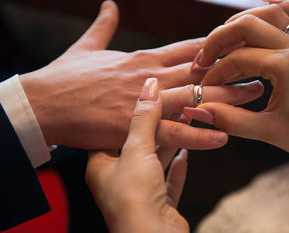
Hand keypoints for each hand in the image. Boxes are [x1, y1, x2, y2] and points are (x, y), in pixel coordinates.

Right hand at [19, 0, 263, 149]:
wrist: (43, 103)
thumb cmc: (65, 77)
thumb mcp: (87, 46)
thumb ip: (103, 25)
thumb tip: (107, 4)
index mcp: (143, 57)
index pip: (190, 46)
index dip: (218, 44)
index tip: (240, 42)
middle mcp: (150, 74)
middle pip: (201, 69)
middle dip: (233, 68)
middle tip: (261, 67)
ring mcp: (144, 99)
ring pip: (195, 95)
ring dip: (227, 96)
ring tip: (254, 96)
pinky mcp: (134, 125)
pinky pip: (174, 131)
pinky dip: (199, 133)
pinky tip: (223, 135)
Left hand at [86, 78, 188, 232]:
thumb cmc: (133, 197)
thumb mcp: (137, 149)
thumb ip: (144, 117)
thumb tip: (150, 86)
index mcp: (100, 167)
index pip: (109, 132)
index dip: (124, 114)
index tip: (140, 98)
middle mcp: (118, 180)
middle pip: (137, 146)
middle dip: (155, 126)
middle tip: (170, 106)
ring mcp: (139, 194)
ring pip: (155, 162)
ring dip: (170, 143)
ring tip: (185, 120)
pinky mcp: (159, 205)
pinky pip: (168, 182)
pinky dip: (177, 168)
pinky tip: (186, 155)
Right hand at [189, 0, 288, 174]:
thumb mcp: (274, 133)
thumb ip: (232, 121)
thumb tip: (198, 110)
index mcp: (287, 67)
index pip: (237, 60)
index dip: (214, 74)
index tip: (204, 89)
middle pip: (245, 25)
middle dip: (217, 41)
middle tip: (202, 59)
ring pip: (269, 12)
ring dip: (241, 23)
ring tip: (224, 41)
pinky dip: (277, 7)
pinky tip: (262, 8)